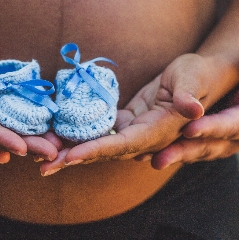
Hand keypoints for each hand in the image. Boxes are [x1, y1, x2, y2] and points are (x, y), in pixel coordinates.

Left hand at [40, 53, 210, 174]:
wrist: (197, 77)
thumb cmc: (198, 74)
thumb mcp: (194, 77)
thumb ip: (189, 94)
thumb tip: (193, 109)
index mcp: (158, 131)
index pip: (123, 145)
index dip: (97, 150)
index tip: (70, 156)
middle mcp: (143, 138)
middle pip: (104, 152)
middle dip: (73, 159)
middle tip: (42, 166)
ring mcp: (132, 132)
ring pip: (97, 145)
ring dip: (70, 150)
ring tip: (40, 154)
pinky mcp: (125, 123)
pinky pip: (99, 132)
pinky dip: (78, 135)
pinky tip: (57, 135)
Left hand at [152, 37, 238, 168]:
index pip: (230, 125)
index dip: (211, 128)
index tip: (190, 129)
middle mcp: (232, 140)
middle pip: (205, 147)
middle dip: (181, 152)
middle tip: (159, 158)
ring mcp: (216, 145)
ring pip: (190, 152)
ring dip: (168, 156)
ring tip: (146, 159)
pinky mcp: (201, 145)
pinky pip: (181, 150)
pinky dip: (164, 153)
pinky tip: (140, 154)